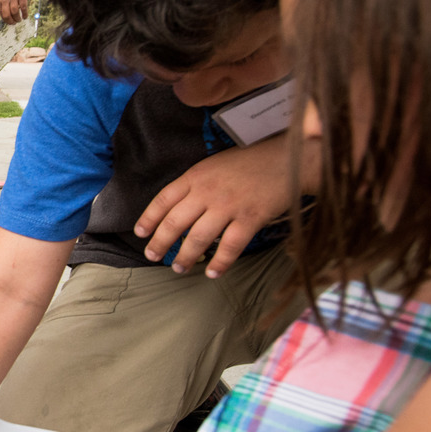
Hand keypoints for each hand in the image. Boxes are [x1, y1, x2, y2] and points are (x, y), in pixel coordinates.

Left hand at [0, 0, 30, 24]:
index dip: (6, 20)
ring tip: (19, 20)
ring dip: (17, 18)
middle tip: (14, 23)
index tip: (10, 22)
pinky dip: (24, 14)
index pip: (2, 14)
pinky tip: (25, 16)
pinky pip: (23, 8)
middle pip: (7, 15)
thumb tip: (6, 19)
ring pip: (15, 12)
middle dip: (11, 21)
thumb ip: (3, 7)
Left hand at [133, 136, 290, 278]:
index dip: (148, 219)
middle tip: (152, 256)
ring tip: (178, 268)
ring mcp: (229, 206)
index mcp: (195, 176)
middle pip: (174, 222)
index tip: (140, 234)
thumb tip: (177, 209)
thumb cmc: (251, 161)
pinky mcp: (250, 218)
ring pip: (198, 238)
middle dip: (160, 243)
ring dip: (185, 257)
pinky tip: (212, 273)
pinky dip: (220, 263)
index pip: (163, 200)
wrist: (290, 158)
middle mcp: (207, 191)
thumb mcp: (215, 165)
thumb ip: (196, 184)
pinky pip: (230, 246)